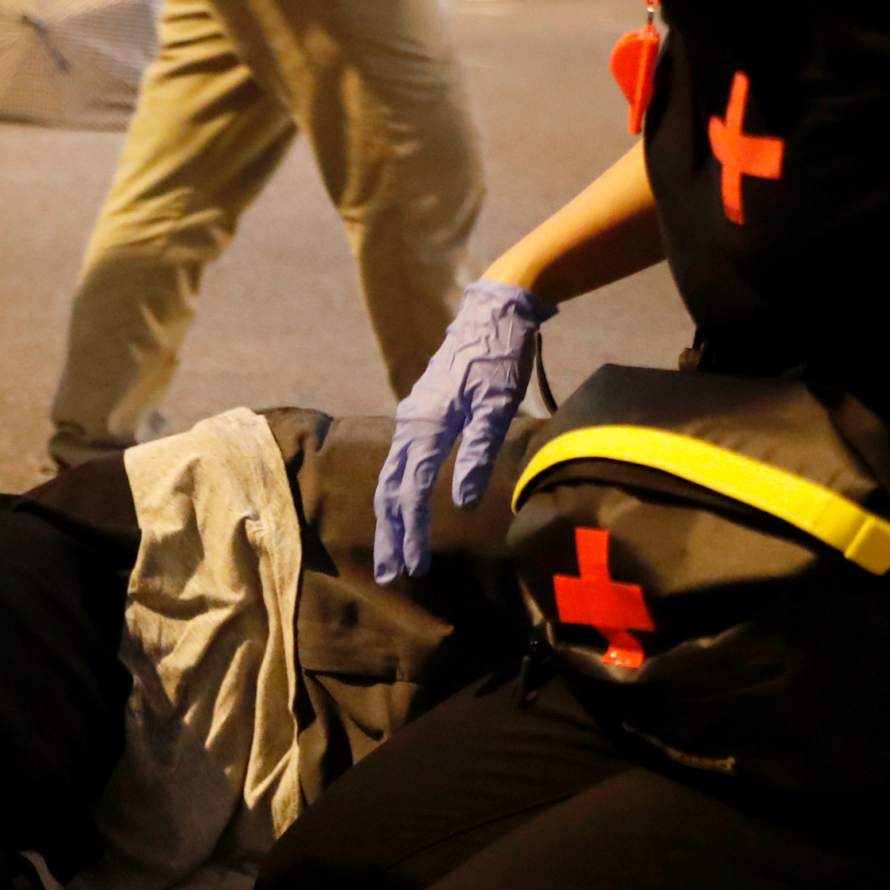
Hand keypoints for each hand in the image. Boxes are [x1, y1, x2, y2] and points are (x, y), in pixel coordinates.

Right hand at [374, 278, 553, 581]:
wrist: (494, 312)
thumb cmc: (500, 356)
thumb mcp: (498, 404)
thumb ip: (478, 452)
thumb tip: (459, 502)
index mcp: (425, 425)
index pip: (410, 492)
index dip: (412, 533)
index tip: (416, 567)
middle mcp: (409, 425)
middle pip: (389, 493)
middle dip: (389, 537)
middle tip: (390, 577)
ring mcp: (410, 420)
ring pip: (389, 480)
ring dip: (389, 521)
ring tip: (393, 555)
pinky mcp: (419, 417)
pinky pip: (398, 465)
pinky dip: (395, 496)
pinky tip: (402, 513)